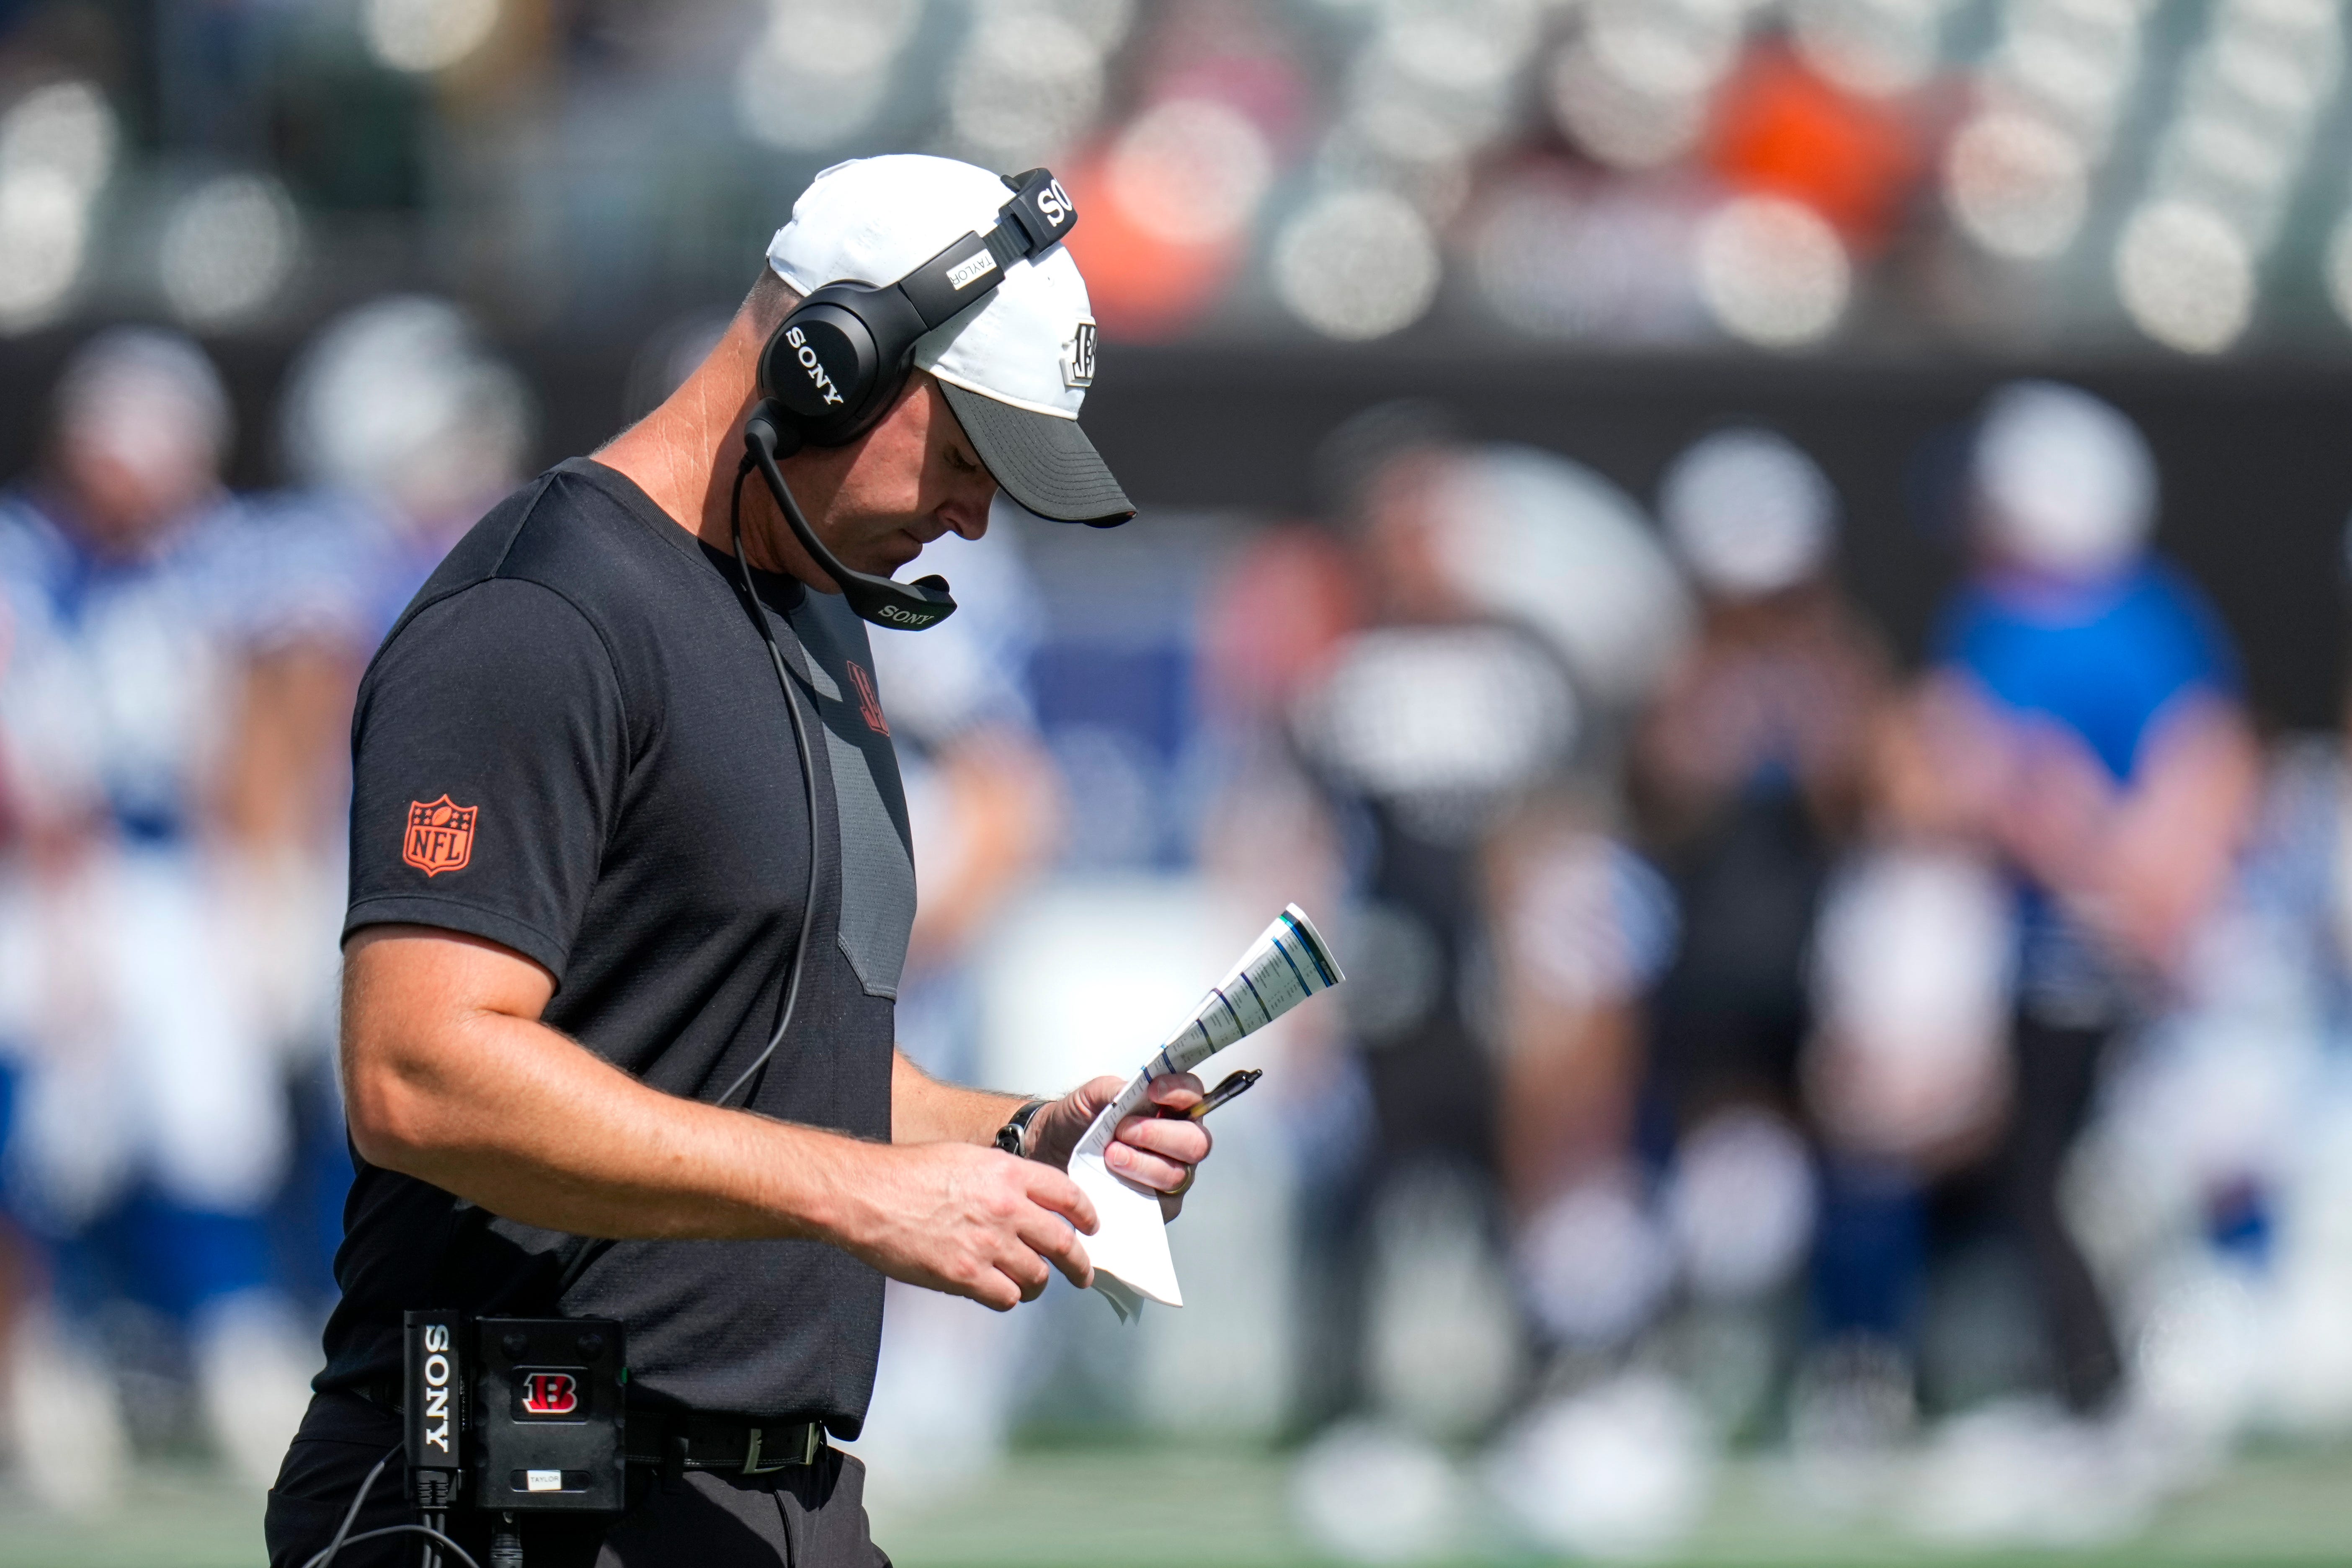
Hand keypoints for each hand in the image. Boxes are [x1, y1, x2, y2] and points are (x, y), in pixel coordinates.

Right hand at [829, 1140, 1096, 1310]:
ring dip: (1038, 1284)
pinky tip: (997, 1292)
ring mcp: (989, 1243)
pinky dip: (1007, 1298)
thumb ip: (1003, 1180)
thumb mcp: (967, 1159)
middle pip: (1063, 1242)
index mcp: (1008, 1173)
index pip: (1067, 1194)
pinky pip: (1007, 1297)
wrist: (868, 1195)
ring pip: (1038, 1276)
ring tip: (1031, 1286)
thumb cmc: (908, 1174)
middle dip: (1079, 1263)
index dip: (1086, 1215)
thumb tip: (1025, 1202)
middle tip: (1082, 1274)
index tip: (1090, 1227)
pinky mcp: (967, 1275)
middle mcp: (1007, 1207)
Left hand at [1028, 1073, 1212, 1220]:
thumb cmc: (1079, 1121)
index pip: (1194, 1095)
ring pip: (1177, 1173)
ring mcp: (1172, 1174)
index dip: (1180, 1092)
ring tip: (1110, 1155)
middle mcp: (1178, 1141)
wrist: (1053, 1151)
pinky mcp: (1160, 1205)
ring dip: (1142, 1163)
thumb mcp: (1091, 1095)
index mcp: (1170, 1108)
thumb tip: (1135, 1090)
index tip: (1152, 1091)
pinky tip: (1113, 1177)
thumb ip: (1116, 1088)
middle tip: (1123, 1131)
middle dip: (1159, 1135)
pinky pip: (1163, 1203)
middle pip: (1196, 1141)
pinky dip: (1137, 1187)